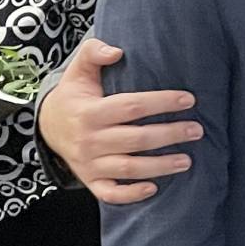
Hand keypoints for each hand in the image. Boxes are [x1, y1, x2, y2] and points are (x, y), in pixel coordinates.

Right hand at [38, 36, 202, 203]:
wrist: (48, 127)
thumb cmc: (74, 96)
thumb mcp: (79, 70)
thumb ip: (93, 52)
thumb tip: (117, 51)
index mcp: (90, 112)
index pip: (131, 107)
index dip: (161, 102)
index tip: (188, 99)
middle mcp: (89, 140)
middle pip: (136, 139)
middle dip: (169, 135)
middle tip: (196, 130)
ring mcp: (89, 163)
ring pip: (128, 168)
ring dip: (160, 167)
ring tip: (187, 160)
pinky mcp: (90, 180)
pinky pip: (110, 193)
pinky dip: (131, 194)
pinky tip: (154, 188)